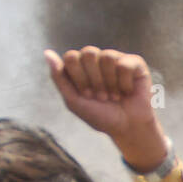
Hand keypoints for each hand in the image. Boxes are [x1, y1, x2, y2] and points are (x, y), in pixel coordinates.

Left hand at [44, 46, 168, 169]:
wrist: (127, 129)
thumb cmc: (101, 116)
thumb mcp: (73, 101)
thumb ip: (59, 77)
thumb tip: (47, 52)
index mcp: (81, 66)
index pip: (72, 57)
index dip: (79, 77)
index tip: (87, 95)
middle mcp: (98, 59)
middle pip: (88, 53)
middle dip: (94, 79)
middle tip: (102, 97)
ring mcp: (116, 59)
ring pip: (107, 56)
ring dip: (110, 83)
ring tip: (114, 96)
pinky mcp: (135, 63)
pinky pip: (124, 64)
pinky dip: (124, 83)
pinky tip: (127, 92)